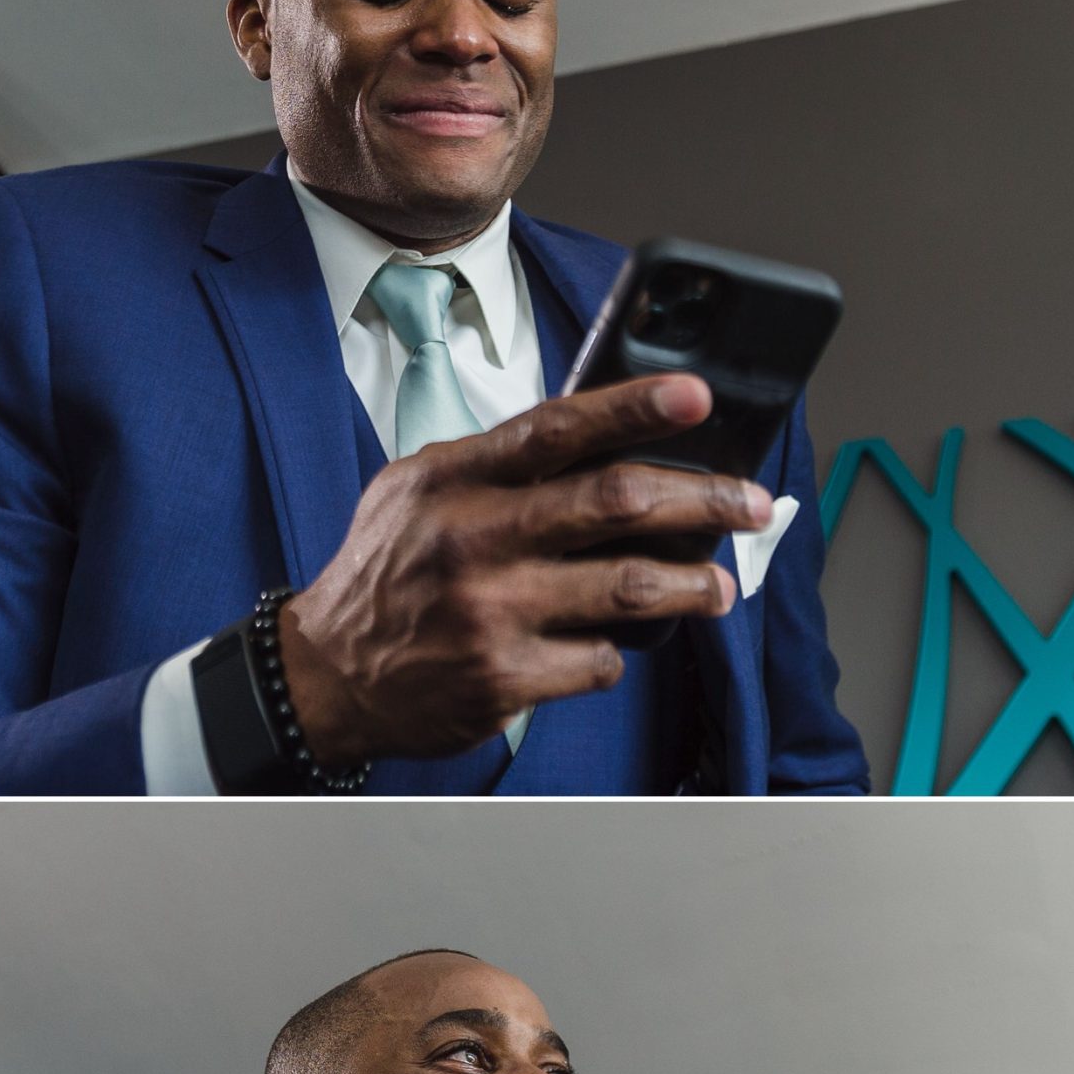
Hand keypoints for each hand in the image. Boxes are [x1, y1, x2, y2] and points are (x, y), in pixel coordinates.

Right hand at [278, 376, 772, 764]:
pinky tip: (615, 644)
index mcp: (455, 480)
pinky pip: (597, 660)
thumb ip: (492, 464)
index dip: (634, 408)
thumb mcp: (415, 492)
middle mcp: (474, 541)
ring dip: (690, 586)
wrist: (325, 675)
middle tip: (749, 502)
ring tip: (719, 586)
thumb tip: (594, 438)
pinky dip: (617, 651)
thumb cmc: (383, 576)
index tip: (696, 395)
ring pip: (626, 588)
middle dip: (701, 499)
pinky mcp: (502, 679)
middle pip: (614, 504)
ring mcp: (490, 613)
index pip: (558, 429)